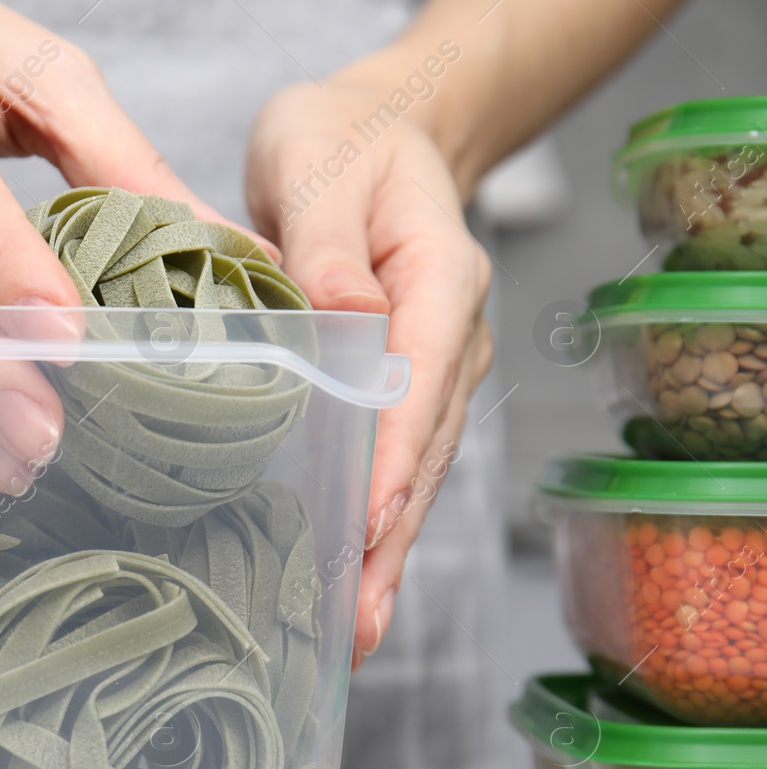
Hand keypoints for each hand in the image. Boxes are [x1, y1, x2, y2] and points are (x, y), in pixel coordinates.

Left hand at [246, 80, 494, 669]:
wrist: (373, 136)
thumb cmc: (342, 145)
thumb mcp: (322, 163)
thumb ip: (325, 242)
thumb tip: (341, 314)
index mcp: (438, 279)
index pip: (419, 381)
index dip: (392, 456)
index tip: (364, 520)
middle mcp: (447, 337)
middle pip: (424, 450)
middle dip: (390, 538)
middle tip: (355, 619)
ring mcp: (431, 372)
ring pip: (412, 473)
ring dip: (384, 553)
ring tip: (352, 632)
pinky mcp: (400, 392)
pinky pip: (389, 467)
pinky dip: (371, 528)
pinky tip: (349, 590)